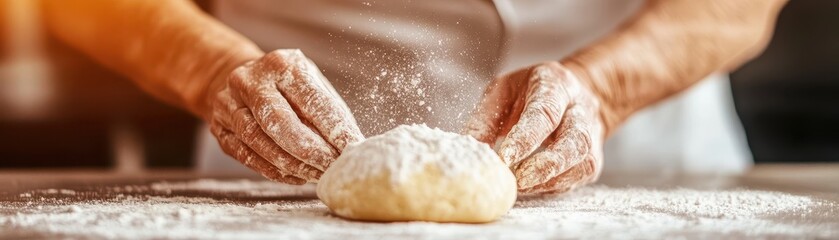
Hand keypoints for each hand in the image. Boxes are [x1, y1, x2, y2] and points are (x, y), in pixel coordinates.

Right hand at [208, 49, 363, 183]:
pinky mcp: (219, 128)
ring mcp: (229, 104)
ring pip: (260, 143)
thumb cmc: (286, 84)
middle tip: (332, 166)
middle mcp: (250, 81)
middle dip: (311, 151)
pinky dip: (274, 171)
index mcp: (281, 64)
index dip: (334, 129)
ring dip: (293, 165)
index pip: (311, 101)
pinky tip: (295, 176)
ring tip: (317, 174)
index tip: (351, 148)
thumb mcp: (310, 82)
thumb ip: (328, 109)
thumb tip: (350, 143)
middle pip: (280, 124)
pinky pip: (246, 156)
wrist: (239, 77)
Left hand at [465, 62, 606, 193]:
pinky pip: (578, 177)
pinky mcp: (592, 158)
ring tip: (521, 187)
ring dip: (551, 179)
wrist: (572, 94)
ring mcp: (591, 135)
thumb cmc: (530, 92)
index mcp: (555, 85)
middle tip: (518, 180)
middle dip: (546, 164)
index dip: (526, 138)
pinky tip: (534, 187)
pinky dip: (555, 186)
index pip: (544, 113)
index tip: (505, 158)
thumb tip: (467, 147)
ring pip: (582, 162)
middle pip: (574, 139)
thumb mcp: (502, 92)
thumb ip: (485, 118)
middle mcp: (580, 110)